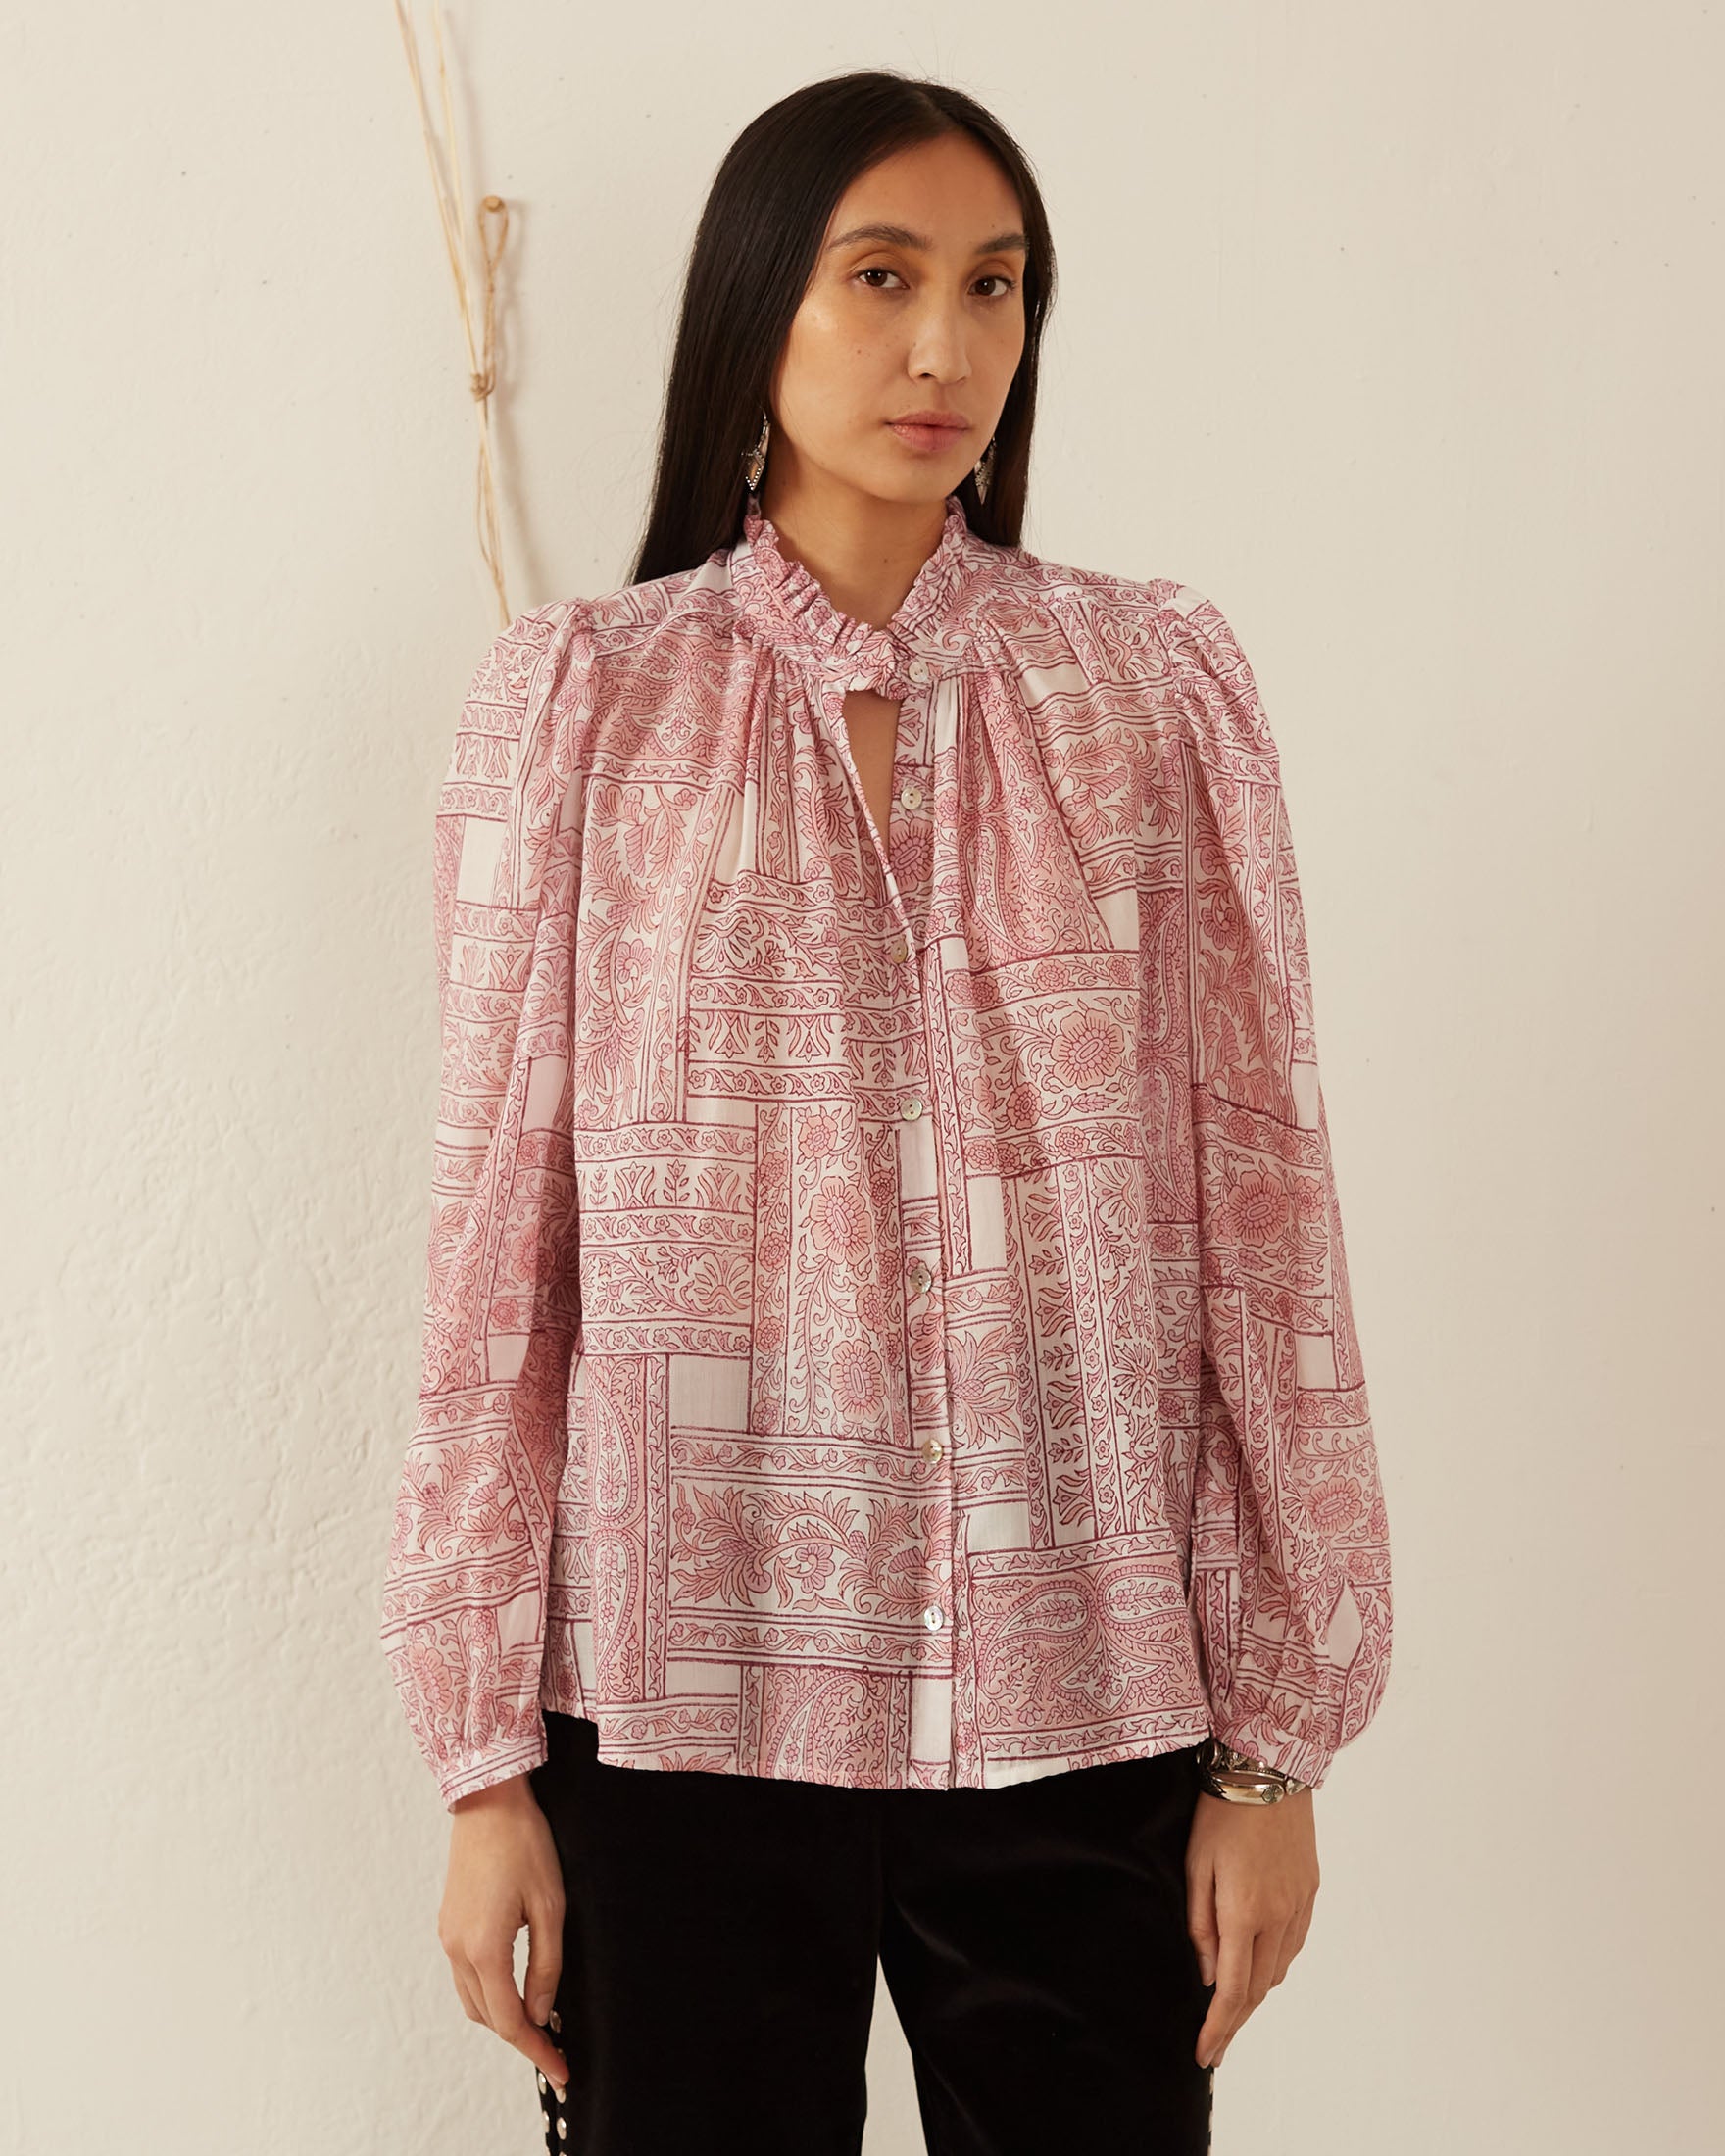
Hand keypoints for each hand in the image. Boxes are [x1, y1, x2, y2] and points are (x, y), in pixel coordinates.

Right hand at [438, 1772, 569, 2094]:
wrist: (488, 1801)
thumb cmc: (524, 1845)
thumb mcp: (550, 1906)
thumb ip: (545, 1965)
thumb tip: (541, 2012)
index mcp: (484, 1949)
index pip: (510, 2020)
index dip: (537, 2051)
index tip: (561, 2071)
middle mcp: (457, 1949)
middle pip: (488, 2017)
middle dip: (521, 2038)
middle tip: (555, 2051)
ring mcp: (448, 1937)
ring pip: (473, 2000)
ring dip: (502, 2017)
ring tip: (538, 2022)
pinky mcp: (448, 1924)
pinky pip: (465, 1976)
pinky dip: (488, 1993)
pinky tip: (512, 1988)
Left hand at [1185, 1785, 1318, 2068]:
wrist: (1268, 1771)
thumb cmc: (1221, 1814)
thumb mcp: (1196, 1866)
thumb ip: (1201, 1925)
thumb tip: (1209, 1976)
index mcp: (1244, 1913)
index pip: (1233, 1991)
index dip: (1218, 2029)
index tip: (1205, 2055)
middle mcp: (1279, 1917)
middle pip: (1259, 1989)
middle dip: (1235, 2019)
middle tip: (1214, 2040)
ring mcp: (1300, 1905)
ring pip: (1279, 1970)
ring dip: (1256, 1993)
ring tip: (1232, 2007)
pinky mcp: (1310, 1891)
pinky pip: (1294, 1944)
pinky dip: (1275, 1964)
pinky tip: (1260, 1965)